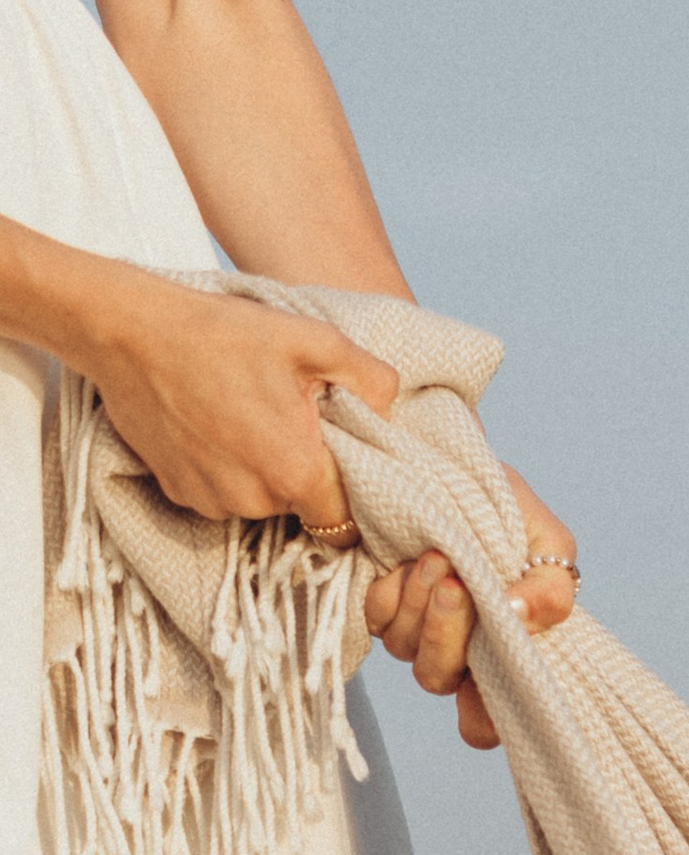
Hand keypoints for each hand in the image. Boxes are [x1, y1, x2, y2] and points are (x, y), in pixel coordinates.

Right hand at [82, 276, 395, 528]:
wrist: (130, 332)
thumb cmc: (221, 333)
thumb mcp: (311, 339)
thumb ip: (368, 377)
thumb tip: (392, 405)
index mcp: (295, 471)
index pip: (344, 522)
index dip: (350, 497)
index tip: (343, 467)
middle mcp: (254, 500)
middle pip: (301, 506)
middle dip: (303, 471)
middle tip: (287, 420)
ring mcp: (212, 501)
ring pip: (259, 501)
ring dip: (262, 471)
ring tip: (245, 416)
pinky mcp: (179, 493)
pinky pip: (220, 494)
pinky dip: (224, 470)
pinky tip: (214, 426)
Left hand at [366, 465, 577, 751]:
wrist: (458, 470)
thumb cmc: (511, 514)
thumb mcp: (550, 544)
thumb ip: (554, 589)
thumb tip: (520, 615)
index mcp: (502, 656)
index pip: (484, 724)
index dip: (482, 716)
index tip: (488, 667)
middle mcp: (458, 655)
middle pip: (440, 679)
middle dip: (446, 630)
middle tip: (455, 579)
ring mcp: (418, 633)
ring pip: (407, 650)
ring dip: (420, 603)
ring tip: (434, 556)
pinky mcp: (384, 605)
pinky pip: (378, 618)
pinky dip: (393, 591)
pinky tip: (407, 562)